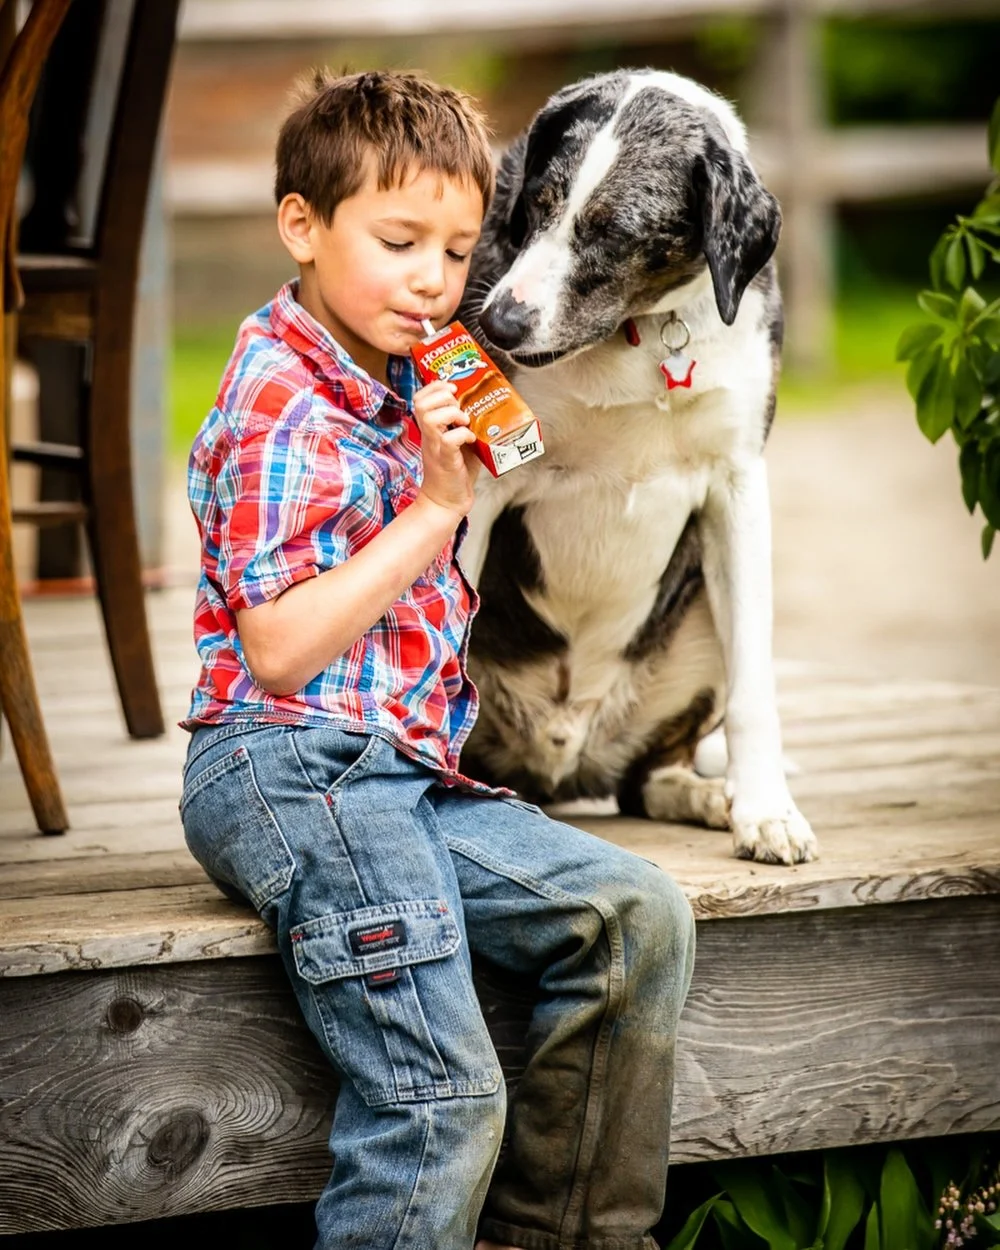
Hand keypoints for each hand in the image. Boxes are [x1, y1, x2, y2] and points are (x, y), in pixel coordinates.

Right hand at [412, 380, 479, 517]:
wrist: (446, 502)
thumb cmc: (455, 472)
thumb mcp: (459, 442)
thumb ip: (465, 425)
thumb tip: (486, 406)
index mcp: (430, 429)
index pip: (420, 398)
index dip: (434, 387)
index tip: (452, 388)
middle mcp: (429, 436)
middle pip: (421, 403)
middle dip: (443, 396)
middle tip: (459, 406)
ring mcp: (435, 448)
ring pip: (430, 418)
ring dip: (451, 414)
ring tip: (465, 421)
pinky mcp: (446, 461)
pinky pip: (448, 440)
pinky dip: (462, 435)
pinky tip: (471, 438)